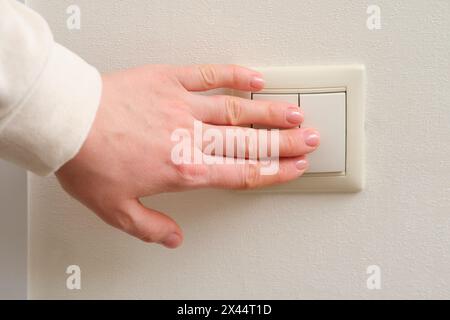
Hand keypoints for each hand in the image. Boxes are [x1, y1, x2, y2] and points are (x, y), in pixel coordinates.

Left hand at [55, 64, 319, 247]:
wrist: (67, 122)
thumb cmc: (90, 162)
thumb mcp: (118, 209)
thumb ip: (152, 227)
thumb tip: (174, 239)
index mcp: (184, 170)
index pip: (242, 172)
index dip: (274, 171)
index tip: (295, 168)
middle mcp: (191, 138)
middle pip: (249, 142)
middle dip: (285, 142)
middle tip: (311, 139)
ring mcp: (183, 106)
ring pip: (238, 110)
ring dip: (270, 112)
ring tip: (296, 113)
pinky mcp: (169, 80)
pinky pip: (208, 75)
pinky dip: (234, 75)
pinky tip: (255, 77)